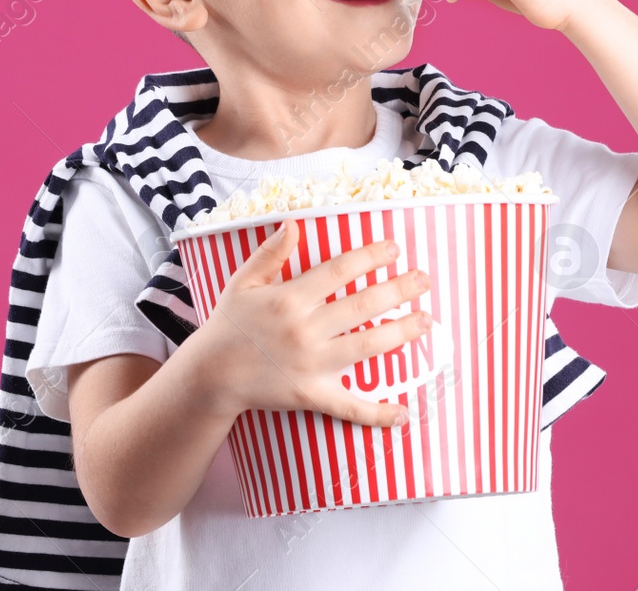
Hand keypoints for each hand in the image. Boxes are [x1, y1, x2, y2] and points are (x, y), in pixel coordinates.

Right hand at [198, 218, 432, 428]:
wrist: (211, 375)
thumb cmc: (230, 324)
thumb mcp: (244, 282)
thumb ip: (270, 253)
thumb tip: (294, 223)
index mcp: (289, 299)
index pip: (339, 272)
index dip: (370, 257)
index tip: (394, 248)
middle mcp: (304, 331)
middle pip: (361, 306)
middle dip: (398, 290)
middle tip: (424, 280)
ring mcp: (311, 366)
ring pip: (366, 348)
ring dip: (401, 333)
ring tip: (426, 320)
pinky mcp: (311, 396)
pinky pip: (348, 407)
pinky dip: (376, 413)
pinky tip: (403, 412)